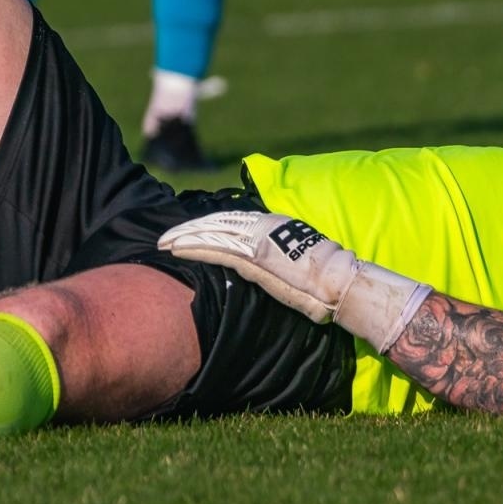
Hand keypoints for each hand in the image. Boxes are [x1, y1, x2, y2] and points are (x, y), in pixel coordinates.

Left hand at [159, 212, 361, 322]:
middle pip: (216, 223)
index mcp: (273, 224)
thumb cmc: (325, 277)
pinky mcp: (253, 256)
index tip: (188, 232)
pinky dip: (194, 247)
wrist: (339, 282)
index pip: (231, 221)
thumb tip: (270, 265)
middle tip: (165, 238)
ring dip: (185, 238)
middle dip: (188, 230)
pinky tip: (177, 250)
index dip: (206, 226)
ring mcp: (257, 240)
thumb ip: (279, 255)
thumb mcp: (298, 258)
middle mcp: (263, 226)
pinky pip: (217, 248)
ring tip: (163, 243)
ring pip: (212, 233)